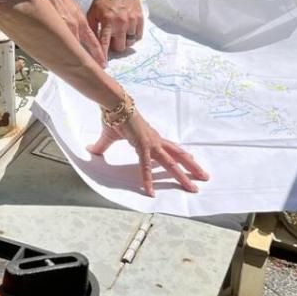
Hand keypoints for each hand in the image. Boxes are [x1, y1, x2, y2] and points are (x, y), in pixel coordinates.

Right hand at [48, 0, 107, 66]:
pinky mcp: (52, 27)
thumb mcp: (75, 12)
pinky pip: (59, 43)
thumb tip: (82, 38)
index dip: (98, 55)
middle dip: (87, 61)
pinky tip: (60, 60)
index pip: (93, 42)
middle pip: (82, 49)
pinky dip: (61, 52)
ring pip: (71, 48)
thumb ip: (79, 25)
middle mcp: (75, 26)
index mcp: (82, 22)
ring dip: (74, 59)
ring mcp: (63, 27)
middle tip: (92, 71)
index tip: (103, 64)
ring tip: (76, 70)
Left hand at [87, 0, 143, 54]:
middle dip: (114, 47)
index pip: (105, 43)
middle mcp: (121, 22)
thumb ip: (92, 28)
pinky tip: (128, 32)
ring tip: (120, 35)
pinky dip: (133, 37)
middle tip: (112, 41)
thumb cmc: (104, 0)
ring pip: (129, 42)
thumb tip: (91, 43)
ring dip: (124, 41)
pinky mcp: (140, 19)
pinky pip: (138, 36)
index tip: (103, 65)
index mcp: (107, 21)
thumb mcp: (93, 11)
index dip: (104, 55)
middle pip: (119, 47)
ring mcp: (132, 21)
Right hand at [88, 111, 208, 194]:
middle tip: (205, 178)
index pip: (171, 149)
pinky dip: (148, 180)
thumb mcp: (110, 136)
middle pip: (178, 156)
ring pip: (171, 163)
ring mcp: (151, 144)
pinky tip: (150, 192)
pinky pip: (145, 166)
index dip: (182, 156)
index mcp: (152, 138)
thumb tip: (91, 150)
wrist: (114, 104)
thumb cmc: (114, 116)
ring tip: (193, 187)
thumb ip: (103, 146)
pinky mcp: (141, 146)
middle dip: (192, 168)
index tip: (193, 162)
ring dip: (183, 175)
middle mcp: (155, 141)